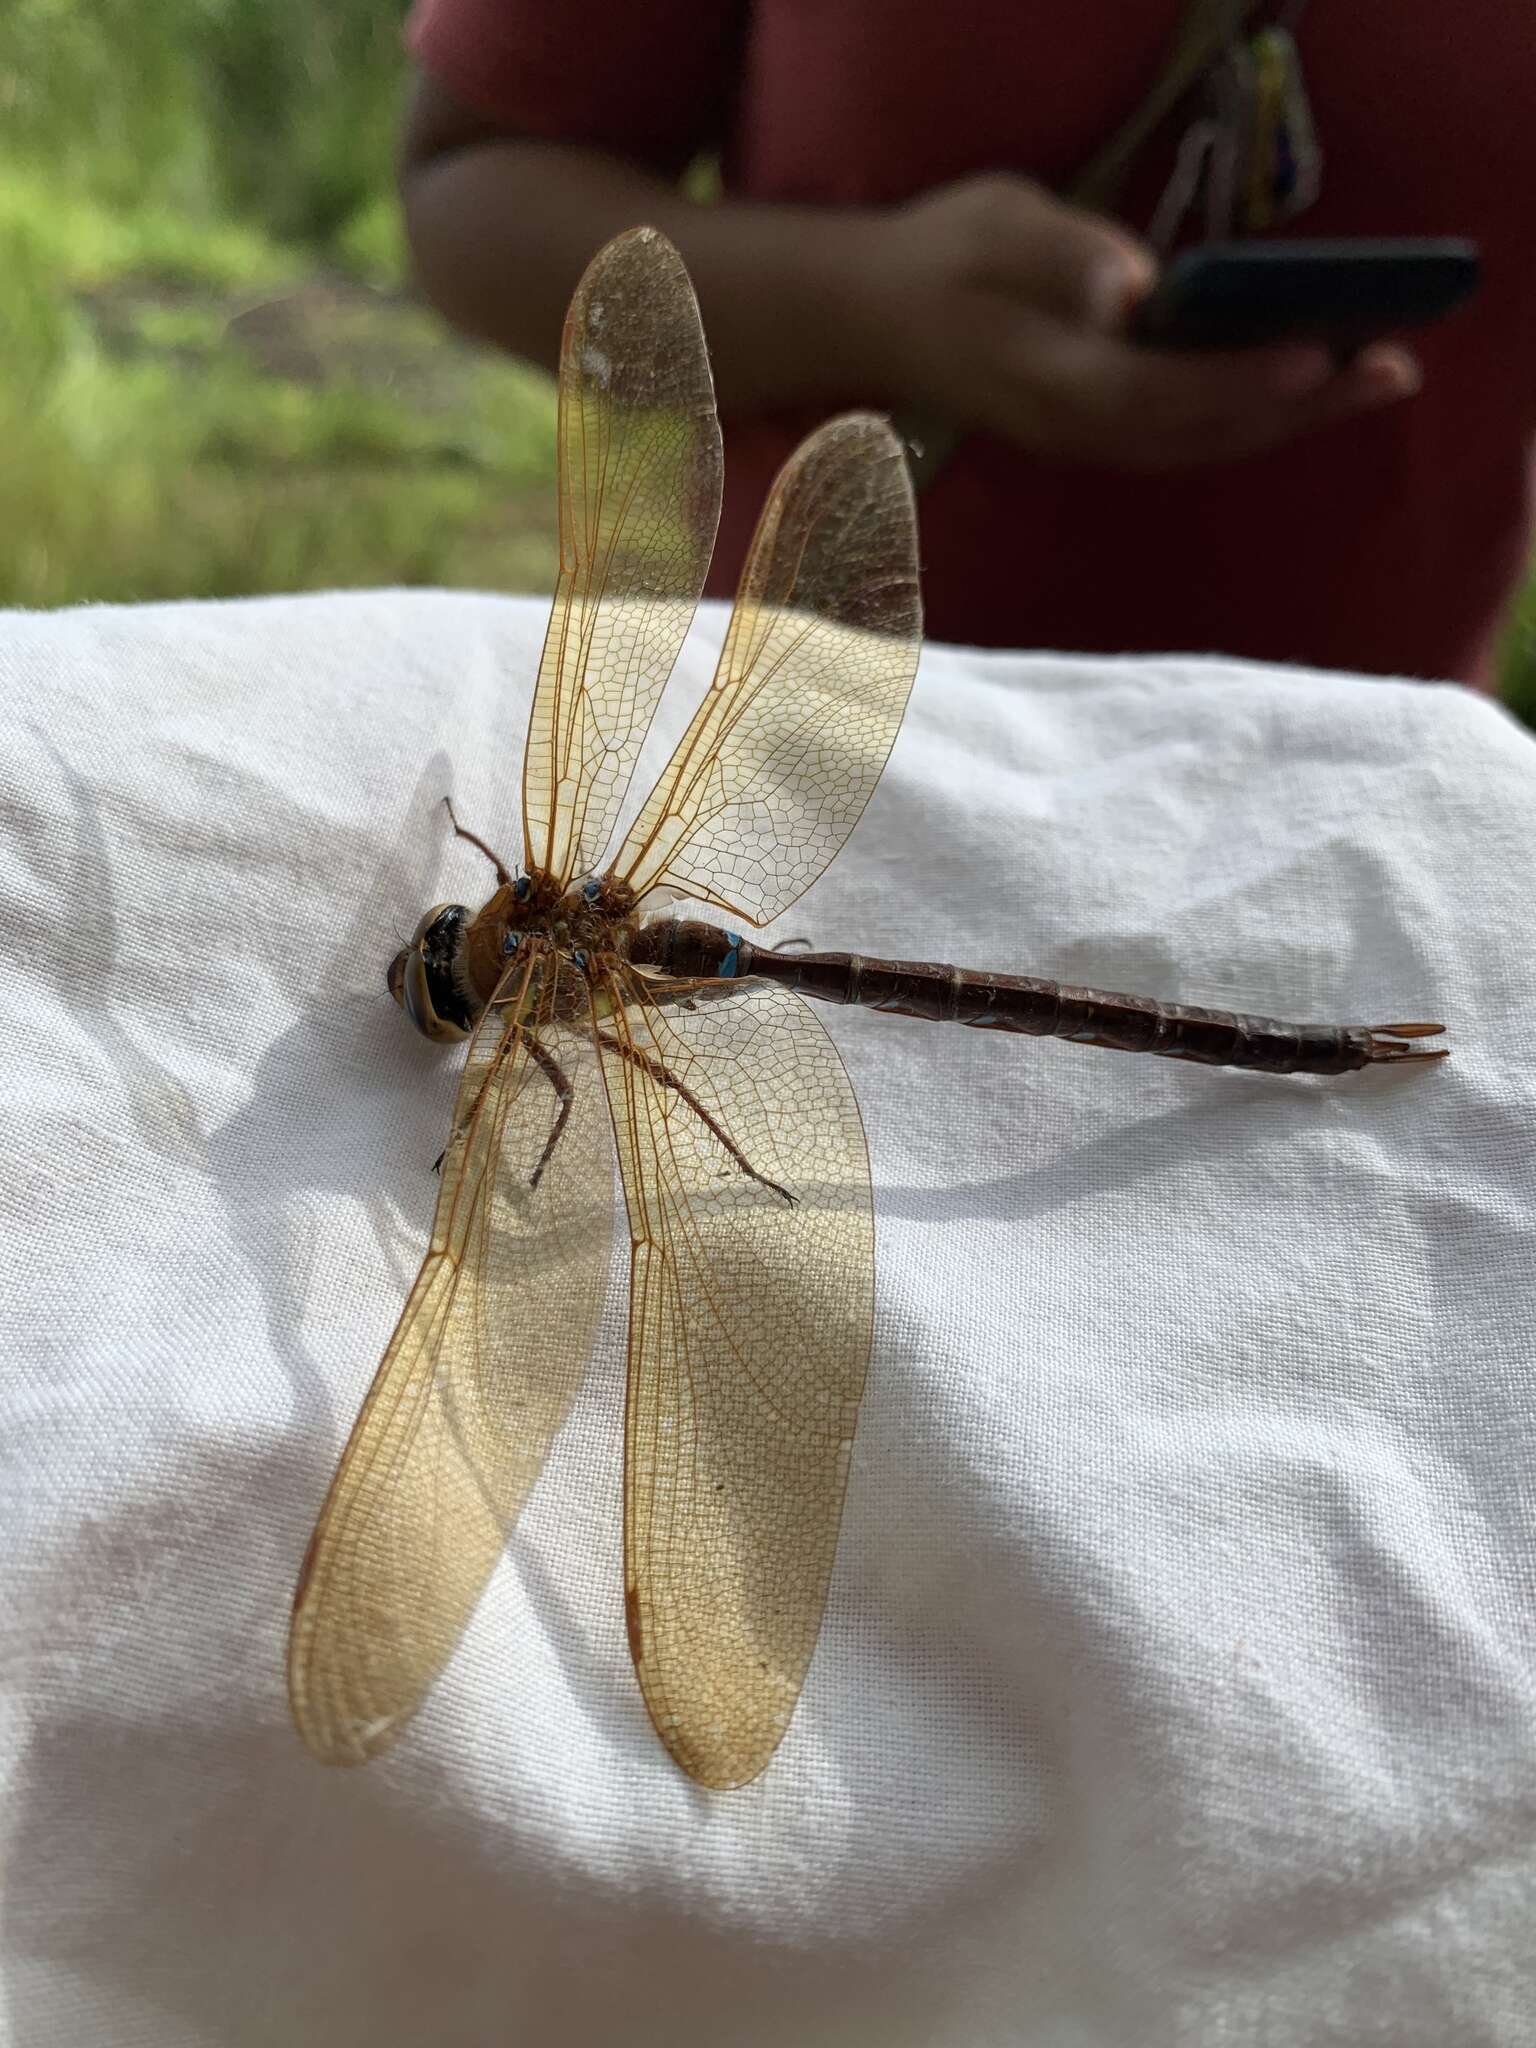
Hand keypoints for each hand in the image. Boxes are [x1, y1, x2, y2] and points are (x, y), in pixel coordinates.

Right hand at [845, 175, 1420, 469]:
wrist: (882, 321)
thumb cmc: (945, 260)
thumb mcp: (997, 227)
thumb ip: (1062, 256)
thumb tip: (1131, 286)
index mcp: (1052, 381)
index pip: (1161, 392)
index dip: (1242, 379)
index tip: (1317, 350)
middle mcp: (1078, 430)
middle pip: (1203, 433)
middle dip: (1300, 407)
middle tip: (1390, 372)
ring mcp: (1089, 442)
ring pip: (1205, 444)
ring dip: (1291, 420)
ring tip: (1372, 381)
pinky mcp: (1100, 434)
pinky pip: (1191, 439)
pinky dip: (1255, 420)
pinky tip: (1307, 391)